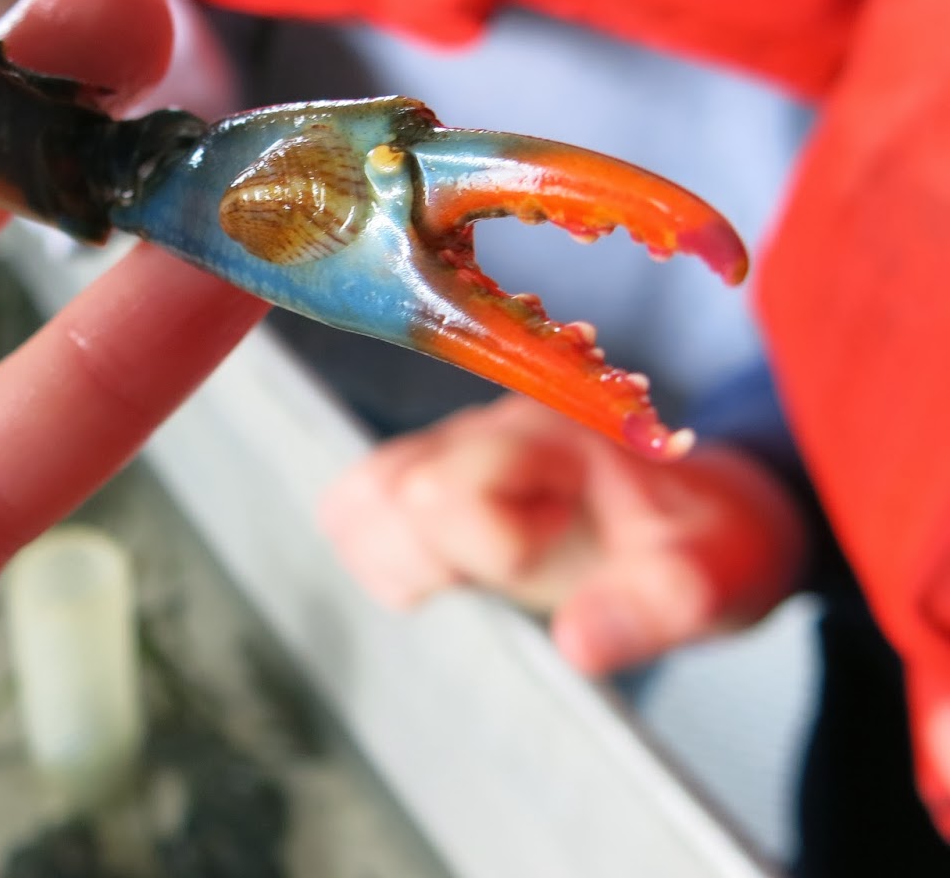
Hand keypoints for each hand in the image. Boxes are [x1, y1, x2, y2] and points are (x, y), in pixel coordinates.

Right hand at [319, 395, 806, 672]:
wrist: (711, 509)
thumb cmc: (713, 537)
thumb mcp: (714, 576)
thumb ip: (653, 606)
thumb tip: (575, 646)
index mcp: (548, 437)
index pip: (445, 488)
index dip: (490, 546)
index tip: (552, 556)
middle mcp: (487, 427)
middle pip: (387, 488)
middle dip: (438, 557)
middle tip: (508, 571)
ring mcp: (453, 447)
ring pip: (357, 495)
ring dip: (399, 557)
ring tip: (470, 576)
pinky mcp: (435, 472)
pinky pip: (357, 505)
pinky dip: (380, 552)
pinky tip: (446, 572)